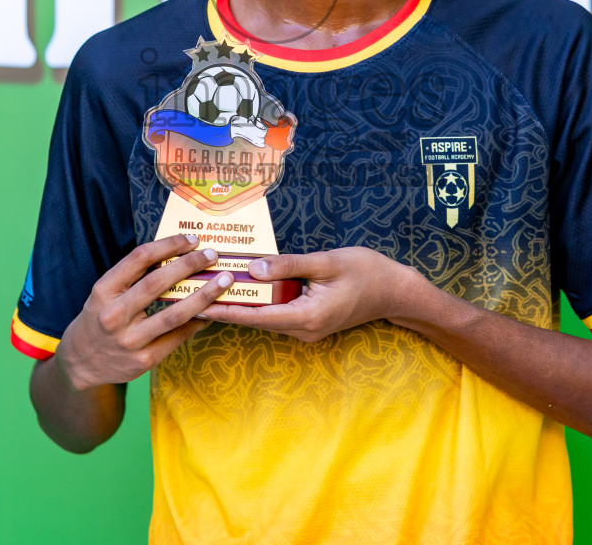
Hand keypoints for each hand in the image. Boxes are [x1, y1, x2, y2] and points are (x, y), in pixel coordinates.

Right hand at [55, 234, 233, 391]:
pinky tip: (212, 311)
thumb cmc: (99, 319)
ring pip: (174, 314)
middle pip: (158, 283)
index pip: (139, 258)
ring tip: (224, 282)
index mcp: (103, 290)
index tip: (191, 239)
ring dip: (204, 296)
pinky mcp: (144, 361)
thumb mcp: (104, 293)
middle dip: (190, 265)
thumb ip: (133, 277)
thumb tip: (176, 255)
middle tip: (212, 255)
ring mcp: (129, 340)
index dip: (168, 245)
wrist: (80, 363)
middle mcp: (114, 314)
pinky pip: (177, 337)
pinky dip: (198, 322)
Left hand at [199, 247, 426, 342]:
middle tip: (194, 293)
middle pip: (256, 319)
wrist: (396, 291)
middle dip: (225, 306)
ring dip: (241, 303)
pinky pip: (277, 313)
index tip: (197, 305)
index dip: (224, 311)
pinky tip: (243, 286)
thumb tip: (253, 268)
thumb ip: (288, 265)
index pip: (255, 317)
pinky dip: (258, 301)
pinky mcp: (310, 322)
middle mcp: (303, 330)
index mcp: (306, 317)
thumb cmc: (366, 272)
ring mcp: (307, 329)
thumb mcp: (327, 262)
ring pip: (265, 316)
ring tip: (210, 288)